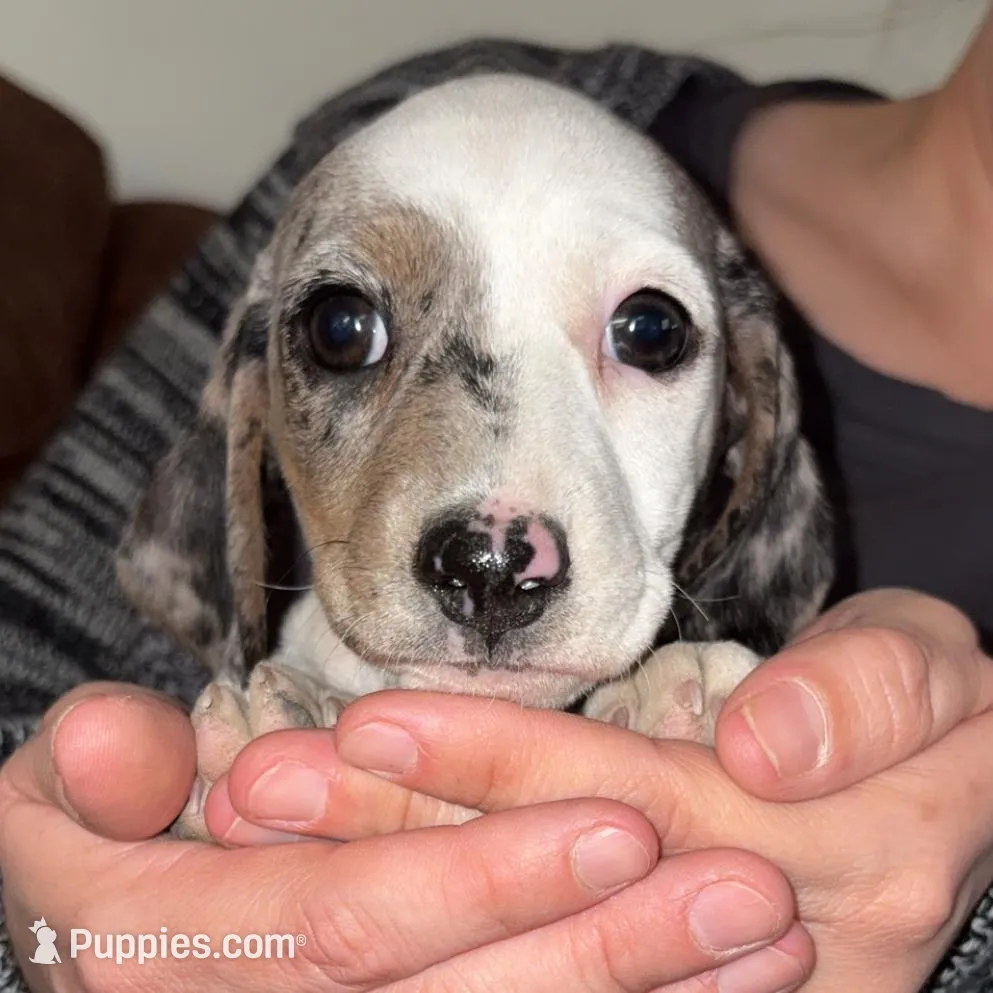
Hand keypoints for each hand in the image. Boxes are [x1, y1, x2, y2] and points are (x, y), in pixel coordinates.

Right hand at [0, 684, 804, 991]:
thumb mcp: (65, 798)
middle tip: (747, 890)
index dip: (480, 875)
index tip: (618, 813)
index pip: (346, 928)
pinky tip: (713, 990)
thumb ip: (95, 772)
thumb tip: (109, 736)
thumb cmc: (91, 845)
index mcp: (175, 957)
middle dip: (605, 950)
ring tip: (763, 941)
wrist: (97, 921)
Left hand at [217, 589, 992, 991]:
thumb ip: (872, 690)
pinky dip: (449, 935)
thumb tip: (770, 743)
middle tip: (263, 790)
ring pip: (541, 947)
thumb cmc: (938, 724)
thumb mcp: (936, 673)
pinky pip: (559, 974)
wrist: (976, 810)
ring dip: (397, 888)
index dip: (501, 765)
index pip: (632, 799)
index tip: (370, 724)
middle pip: (558, 885)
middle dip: (402, 835)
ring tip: (270, 834)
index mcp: (846, 849)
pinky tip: (348, 906)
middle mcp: (783, 946)